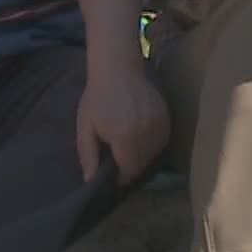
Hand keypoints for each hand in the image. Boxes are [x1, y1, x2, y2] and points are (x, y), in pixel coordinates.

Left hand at [75, 60, 170, 184]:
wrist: (118, 70)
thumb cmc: (97, 98)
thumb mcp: (85, 127)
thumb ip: (88, 155)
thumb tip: (91, 181)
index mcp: (124, 136)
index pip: (129, 169)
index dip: (120, 177)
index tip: (112, 175)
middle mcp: (145, 132)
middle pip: (142, 164)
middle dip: (130, 168)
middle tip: (119, 161)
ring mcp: (158, 124)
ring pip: (154, 154)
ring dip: (142, 157)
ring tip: (129, 149)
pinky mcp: (166, 117)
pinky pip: (162, 141)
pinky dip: (152, 145)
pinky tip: (140, 138)